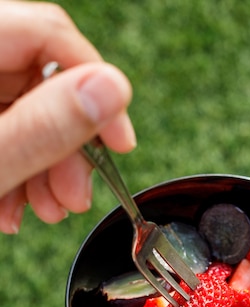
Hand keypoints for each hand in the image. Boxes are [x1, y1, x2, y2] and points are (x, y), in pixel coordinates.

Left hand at [0, 1, 134, 233]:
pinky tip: (14, 208)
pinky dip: (20, 174)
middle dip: (68, 150)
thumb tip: (111, 89)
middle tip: (76, 197)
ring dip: (47, 172)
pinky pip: (7, 134)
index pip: (50, 35)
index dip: (96, 85)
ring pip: (28, 115)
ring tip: (45, 212)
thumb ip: (44, 127)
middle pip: (42, 83)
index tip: (121, 142)